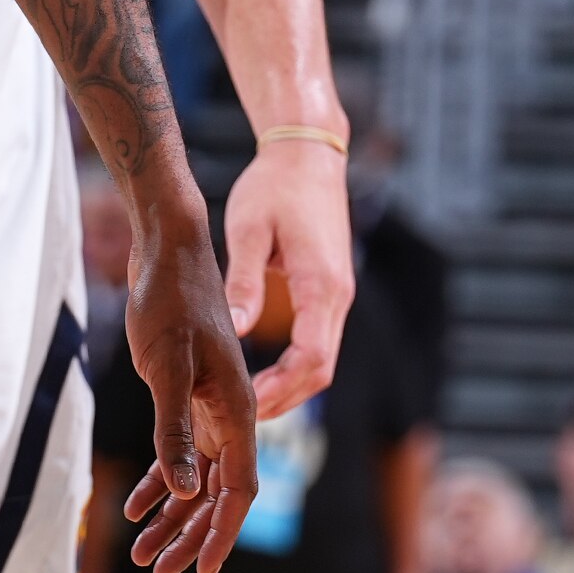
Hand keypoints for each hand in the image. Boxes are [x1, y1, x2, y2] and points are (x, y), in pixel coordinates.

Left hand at [119, 191, 258, 572]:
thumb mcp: (165, 365)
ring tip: (141, 552)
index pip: (237, 488)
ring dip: (169, 515)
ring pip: (194, 475)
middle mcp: (229, 412)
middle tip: (159, 572)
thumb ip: (173, 430)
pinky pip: (176, 450)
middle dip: (188, 535)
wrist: (166, 247)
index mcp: (236, 408)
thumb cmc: (169, 297)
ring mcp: (208, 404)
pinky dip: (156, 478)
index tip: (203, 570)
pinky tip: (132, 505)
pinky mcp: (185, 392)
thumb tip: (182, 491)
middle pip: (216, 491)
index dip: (221, 533)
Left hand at [224, 139, 351, 416]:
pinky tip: (263, 374)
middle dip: (285, 399)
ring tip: (248, 405)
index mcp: (320, 284)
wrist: (307, 154)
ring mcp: (338, 294)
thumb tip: (236, 329)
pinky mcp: (329, 289)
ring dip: (291, 387)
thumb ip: (243, 279)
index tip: (248, 406)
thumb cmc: (274, 186)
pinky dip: (295, 366)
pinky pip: (318, 340)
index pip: (312, 358)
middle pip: (321, 371)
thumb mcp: (248, 228)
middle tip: (242, 419)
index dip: (281, 389)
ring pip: (322, 359)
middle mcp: (337, 296)